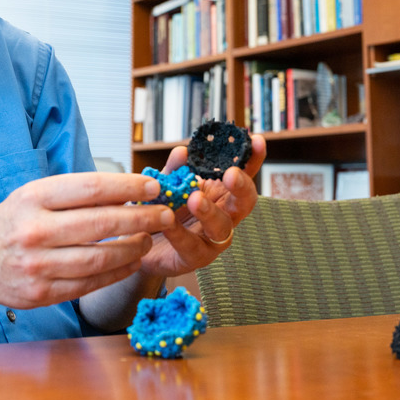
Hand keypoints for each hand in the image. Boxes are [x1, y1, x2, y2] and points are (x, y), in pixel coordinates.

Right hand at [0, 172, 175, 309]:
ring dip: (132, 249)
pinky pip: (90, 283)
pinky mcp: (42, 293)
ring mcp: (37, 265)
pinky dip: (117, 273)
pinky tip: (131, 262)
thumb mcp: (33, 195)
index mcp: (33, 197)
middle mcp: (34, 230)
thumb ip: (74, 194)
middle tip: (164, 215)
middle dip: (140, 219)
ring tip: (149, 239)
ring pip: (99, 258)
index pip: (91, 188)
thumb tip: (128, 190)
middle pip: (100, 224)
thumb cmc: (12, 222)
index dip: (127, 188)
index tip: (153, 187)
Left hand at [139, 134, 263, 276]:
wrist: (142, 244)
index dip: (253, 159)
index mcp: (221, 193)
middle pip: (245, 202)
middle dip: (242, 187)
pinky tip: (168, 221)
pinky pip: (190, 246)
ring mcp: (212, 239)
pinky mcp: (194, 258)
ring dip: (210, 212)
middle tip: (231, 174)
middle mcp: (224, 215)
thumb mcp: (168, 185)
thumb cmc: (162, 210)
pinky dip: (179, 232)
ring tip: (195, 199)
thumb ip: (175, 170)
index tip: (256, 141)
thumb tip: (183, 151)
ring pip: (222, 227)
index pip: (243, 174)